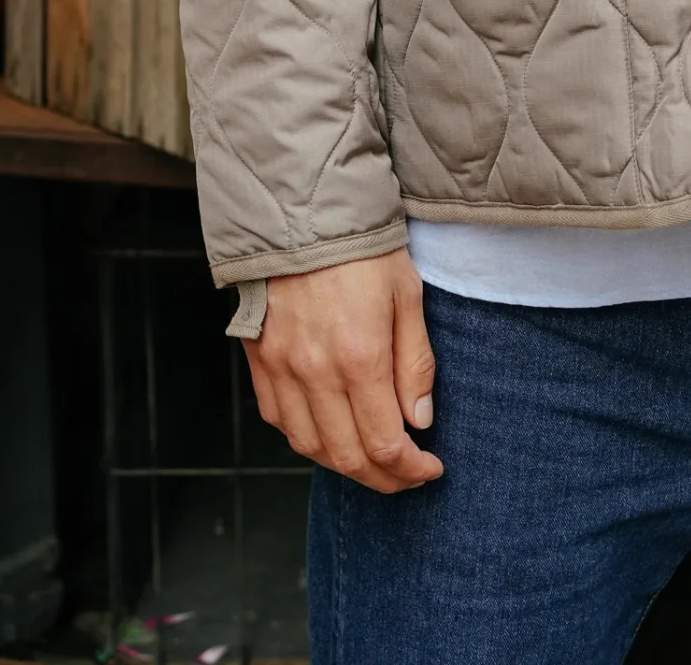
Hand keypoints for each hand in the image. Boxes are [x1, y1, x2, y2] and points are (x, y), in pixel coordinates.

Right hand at [243, 249, 443, 494]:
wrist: (301, 211)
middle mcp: (315, 373)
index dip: (412, 469)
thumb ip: (415, 363)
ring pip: (310, 447)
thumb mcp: (407, 295)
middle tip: (406, 476)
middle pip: (348, 457)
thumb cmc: (362, 249)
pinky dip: (305, 438)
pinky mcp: (259, 360)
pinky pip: (278, 419)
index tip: (430, 468)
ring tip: (371, 460)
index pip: (386, 444)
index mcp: (360, 357)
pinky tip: (327, 432)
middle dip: (384, 479)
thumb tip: (420, 420)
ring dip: (344, 465)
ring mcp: (281, 369)